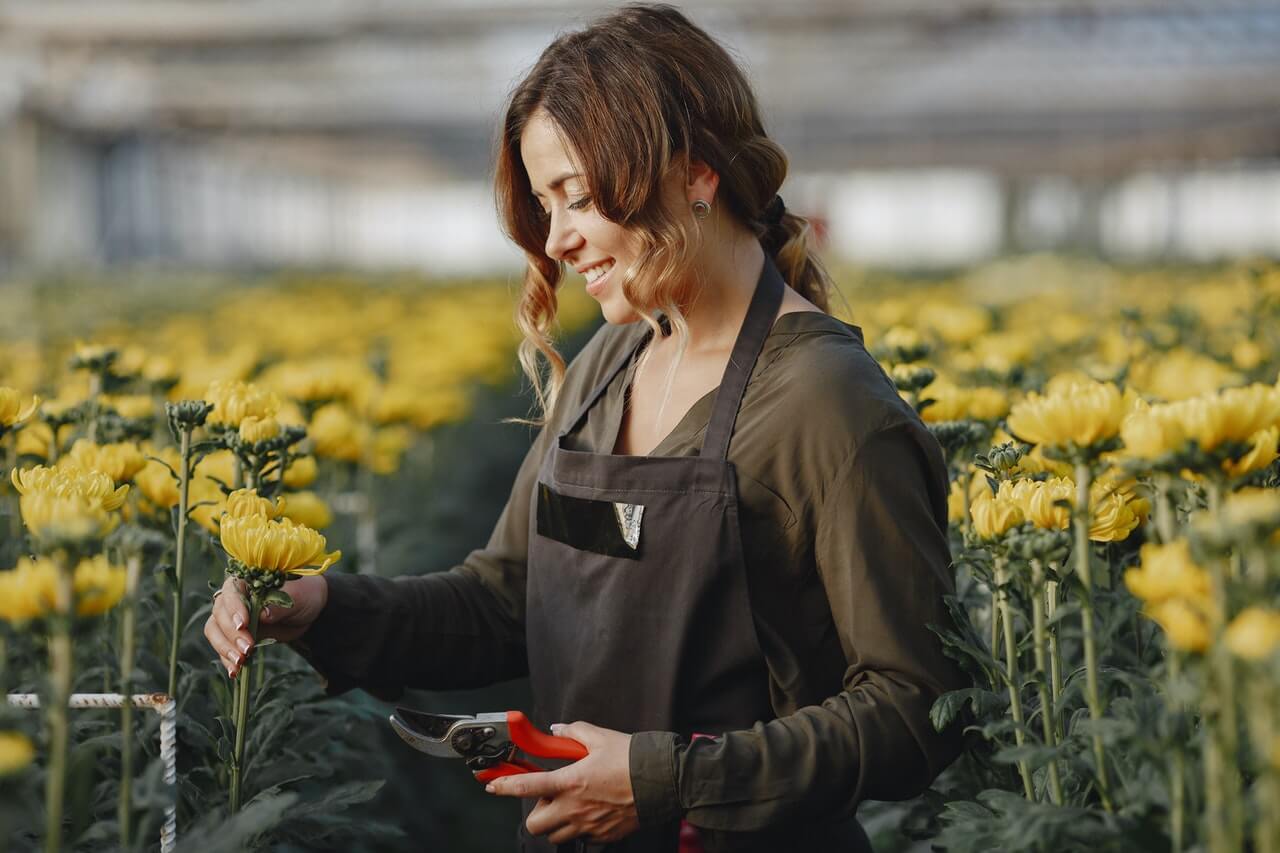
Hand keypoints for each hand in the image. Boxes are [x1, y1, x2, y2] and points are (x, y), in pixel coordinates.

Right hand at [203, 575, 327, 677]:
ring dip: (225, 648)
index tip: (243, 625)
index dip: (234, 609)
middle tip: (247, 649)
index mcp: (245, 581)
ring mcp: (232, 617)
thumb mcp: (297, 597)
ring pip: (215, 631)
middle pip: (219, 614)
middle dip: (231, 634)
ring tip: (240, 662)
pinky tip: (235, 671)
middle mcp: (233, 598)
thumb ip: (278, 605)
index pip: (230, 592)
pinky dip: (227, 659)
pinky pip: (223, 647)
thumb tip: (263, 614)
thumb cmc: (303, 595)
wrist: (308, 608)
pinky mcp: (235, 634)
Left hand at [486, 721, 638, 844]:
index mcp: (571, 782)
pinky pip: (581, 838)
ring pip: (556, 835)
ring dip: (555, 823)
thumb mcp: (601, 737)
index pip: (526, 786)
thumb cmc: (634, 759)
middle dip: (535, 812)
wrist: (665, 781)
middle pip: (536, 824)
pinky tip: (590, 812)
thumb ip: (573, 732)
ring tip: (569, 805)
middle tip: (548, 797)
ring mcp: (589, 825)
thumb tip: (558, 729)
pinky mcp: (604, 835)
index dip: (504, 786)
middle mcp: (576, 808)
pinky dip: (578, 828)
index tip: (493, 784)